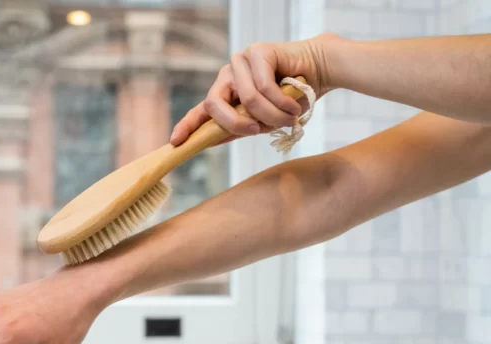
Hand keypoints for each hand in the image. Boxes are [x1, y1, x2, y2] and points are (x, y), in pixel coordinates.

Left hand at [170, 33, 338, 145]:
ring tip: (289, 118)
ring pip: (245, 99)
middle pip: (214, 104)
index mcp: (225, 93)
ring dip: (271, 116)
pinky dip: (281, 102)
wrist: (319, 74)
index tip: (175, 141)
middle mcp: (228, 76)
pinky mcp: (257, 52)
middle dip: (235, 124)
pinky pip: (263, 87)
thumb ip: (240, 127)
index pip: (202, 109)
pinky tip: (293, 105)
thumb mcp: (262, 121)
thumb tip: (214, 140)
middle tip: (257, 132)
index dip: (187, 125)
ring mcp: (240, 62)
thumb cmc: (290, 99)